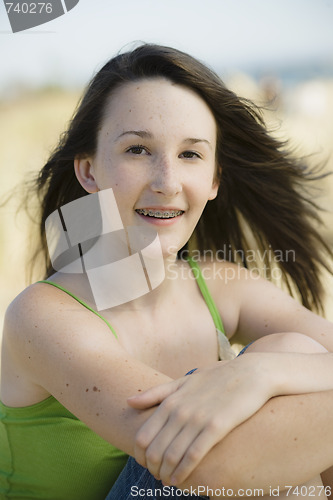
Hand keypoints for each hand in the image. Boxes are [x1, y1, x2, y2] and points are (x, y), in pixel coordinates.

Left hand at [127, 354, 275, 485]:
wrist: (250, 373)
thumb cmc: (216, 378)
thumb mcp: (184, 381)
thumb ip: (156, 393)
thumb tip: (128, 401)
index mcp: (170, 400)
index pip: (143, 436)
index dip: (140, 456)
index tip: (146, 464)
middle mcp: (180, 410)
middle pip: (155, 449)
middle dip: (152, 468)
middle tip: (157, 476)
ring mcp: (197, 418)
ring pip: (172, 455)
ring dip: (166, 474)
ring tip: (168, 482)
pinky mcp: (216, 427)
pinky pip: (194, 456)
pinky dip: (183, 472)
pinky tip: (181, 480)